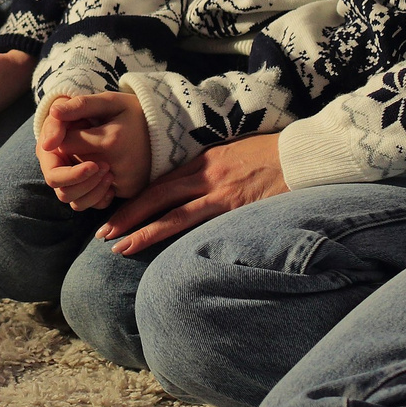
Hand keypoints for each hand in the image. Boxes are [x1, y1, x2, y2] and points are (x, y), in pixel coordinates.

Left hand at [40, 92, 146, 200]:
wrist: (168, 130)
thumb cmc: (134, 111)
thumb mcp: (110, 101)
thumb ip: (80, 105)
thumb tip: (53, 113)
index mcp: (111, 140)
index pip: (64, 143)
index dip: (61, 134)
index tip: (74, 125)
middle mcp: (117, 167)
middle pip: (67, 169)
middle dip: (67, 155)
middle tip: (80, 140)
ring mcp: (122, 183)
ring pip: (77, 189)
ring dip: (75, 174)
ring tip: (90, 154)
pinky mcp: (126, 193)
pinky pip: (95, 197)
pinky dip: (90, 186)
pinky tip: (100, 166)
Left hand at [95, 132, 285, 255]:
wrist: (302, 155)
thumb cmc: (273, 157)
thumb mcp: (236, 156)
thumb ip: (214, 172)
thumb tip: (195, 190)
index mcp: (204, 161)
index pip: (161, 183)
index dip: (136, 199)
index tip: (116, 214)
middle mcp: (205, 174)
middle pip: (156, 195)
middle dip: (128, 215)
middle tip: (103, 233)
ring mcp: (219, 190)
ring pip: (171, 213)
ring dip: (143, 231)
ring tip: (120, 246)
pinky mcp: (235, 206)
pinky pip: (200, 223)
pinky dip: (177, 236)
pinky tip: (163, 251)